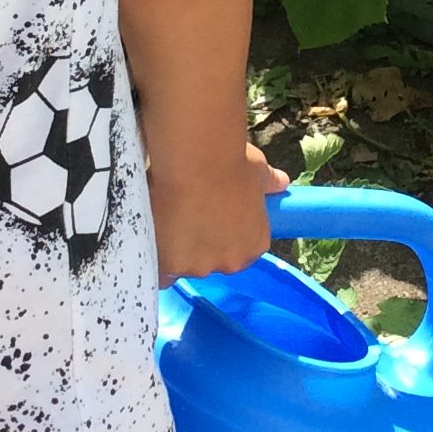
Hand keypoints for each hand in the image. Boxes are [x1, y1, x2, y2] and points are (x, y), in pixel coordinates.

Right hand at [149, 142, 289, 284]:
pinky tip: (150, 236)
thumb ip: (269, 182)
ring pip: (184, 265)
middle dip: (198, 244)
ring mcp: (201, 266)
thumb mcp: (257, 171)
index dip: (222, 235)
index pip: (239, 251)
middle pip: (211, 262)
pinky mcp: (172, 266)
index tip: (210, 218)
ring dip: (175, 249)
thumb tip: (282, 182)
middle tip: (184, 215)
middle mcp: (231, 262)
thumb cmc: (231, 162)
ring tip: (164, 218)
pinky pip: (161, 270)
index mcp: (255, 244)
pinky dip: (156, 257)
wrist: (198, 160)